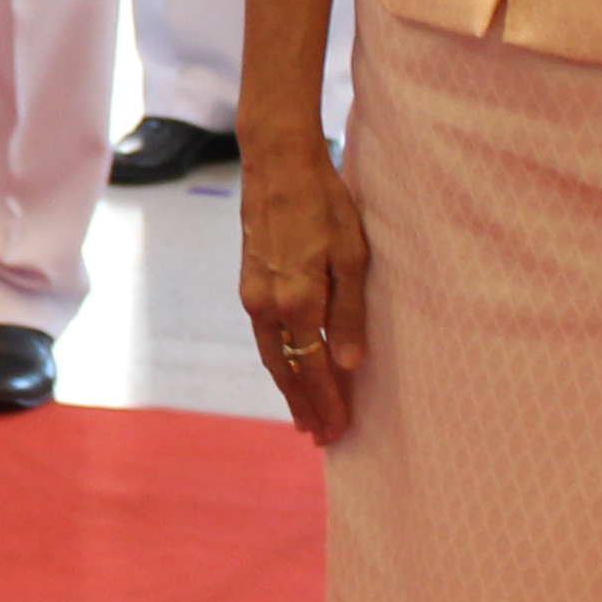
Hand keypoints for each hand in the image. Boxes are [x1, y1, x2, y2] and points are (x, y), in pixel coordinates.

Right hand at [236, 131, 369, 443]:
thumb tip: (348, 365)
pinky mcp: (249, 283)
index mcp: (299, 302)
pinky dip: (277, 361)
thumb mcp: (352, 256)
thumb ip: (350, 314)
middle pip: (287, 371)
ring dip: (288, 388)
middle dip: (306, 405)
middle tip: (321, 437)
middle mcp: (269, 306)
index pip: (315, 369)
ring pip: (271, 356)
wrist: (277, 164)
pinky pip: (263, 336)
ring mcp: (253, 295)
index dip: (328, 402)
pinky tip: (287, 368)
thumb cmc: (325, 204)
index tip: (340, 431)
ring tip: (303, 415)